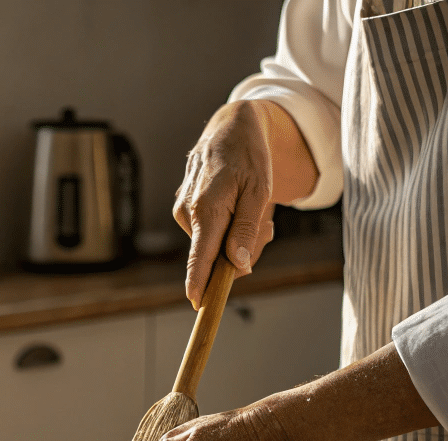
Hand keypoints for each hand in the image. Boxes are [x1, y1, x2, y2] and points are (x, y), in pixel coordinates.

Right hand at [175, 100, 318, 308]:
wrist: (231, 127)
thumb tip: (239, 265)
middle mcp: (188, 213)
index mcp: (206, 210)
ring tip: (249, 207)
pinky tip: (234, 203)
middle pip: (215, 256)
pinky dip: (227, 227)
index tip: (198, 305)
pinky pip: (209, 234)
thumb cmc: (249, 156)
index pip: (199, 258)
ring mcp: (183, 211)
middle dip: (241, 251)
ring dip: (236, 236)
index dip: (199, 284)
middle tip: (264, 224)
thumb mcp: (260, 190)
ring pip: (214, 245)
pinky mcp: (183, 209)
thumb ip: (247, 229)